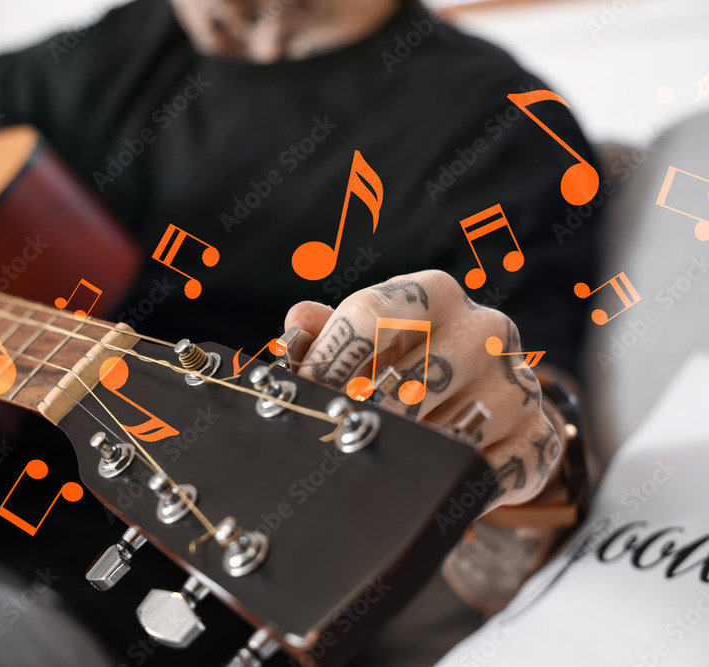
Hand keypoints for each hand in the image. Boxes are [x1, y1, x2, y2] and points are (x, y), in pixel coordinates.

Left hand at [285, 270, 566, 609]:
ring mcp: (519, 383)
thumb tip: (299, 323)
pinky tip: (427, 484)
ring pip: (448, 432)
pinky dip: (451, 485)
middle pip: (408, 380)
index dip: (328, 362)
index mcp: (435, 294)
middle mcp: (486, 329)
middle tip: (339, 441)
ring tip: (383, 461)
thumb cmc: (403, 363)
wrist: (478, 398)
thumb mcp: (363, 341)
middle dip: (366, 418)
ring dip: (410, 455)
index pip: (371, 317)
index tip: (306, 397)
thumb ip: (325, 331)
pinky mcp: (539, 436)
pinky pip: (488, 473)